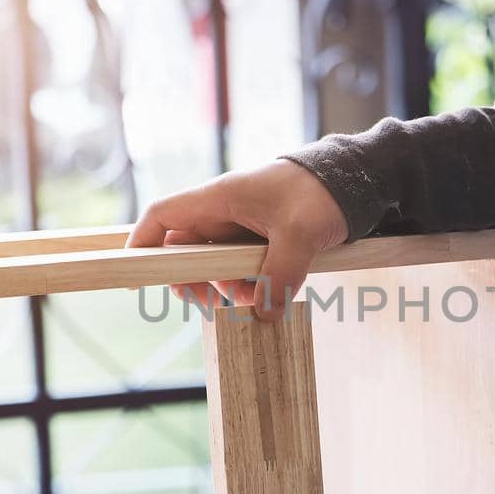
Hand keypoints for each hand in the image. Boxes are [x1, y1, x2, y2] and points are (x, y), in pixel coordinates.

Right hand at [127, 160, 349, 321]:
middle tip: (210, 304)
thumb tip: (263, 314)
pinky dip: (248, 282)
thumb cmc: (321, 193)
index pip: (163, 216)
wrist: (357, 179)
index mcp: (220, 198)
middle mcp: (225, 210)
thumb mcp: (299, 236)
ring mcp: (243, 223)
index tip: (137, 274)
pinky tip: (267, 293)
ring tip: (251, 299)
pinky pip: (241, 264)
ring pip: (215, 261)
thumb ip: (279, 276)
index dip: (142, 243)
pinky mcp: (263, 235)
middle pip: (185, 248)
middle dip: (192, 279)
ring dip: (225, 285)